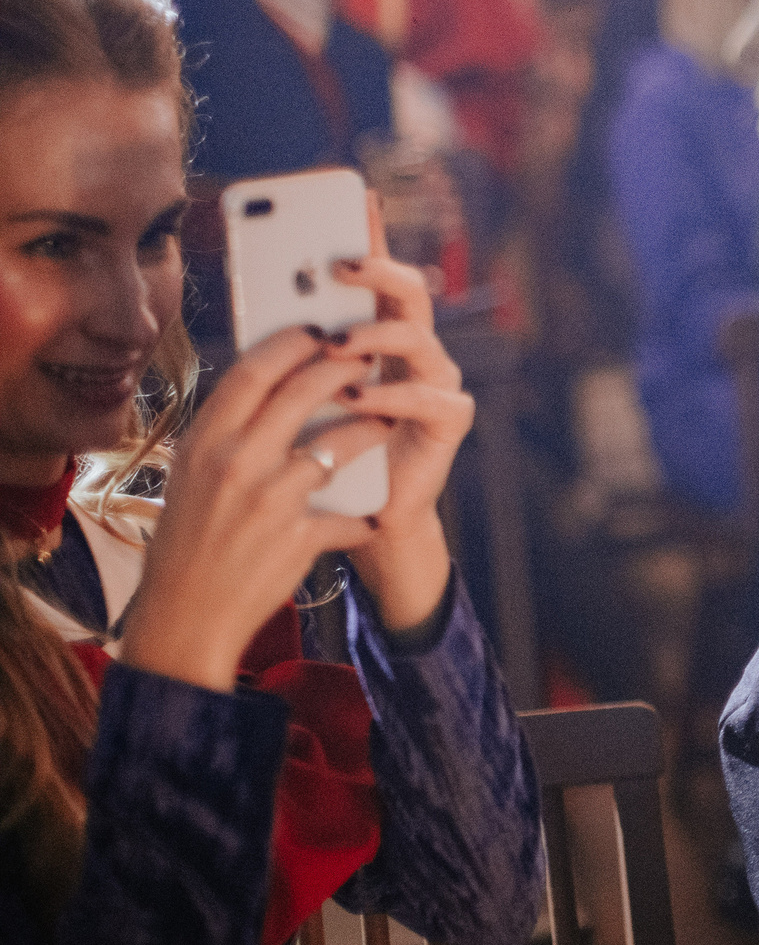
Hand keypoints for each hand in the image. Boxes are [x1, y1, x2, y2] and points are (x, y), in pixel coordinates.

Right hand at [120, 326, 387, 691]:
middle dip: (341, 367)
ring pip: (338, 444)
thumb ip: (226, 430)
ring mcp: (268, 502)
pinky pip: (347, 513)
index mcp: (204, 443)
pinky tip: (373, 514)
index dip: (288, 344)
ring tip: (385, 421)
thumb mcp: (192, 474)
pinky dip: (362, 514)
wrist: (187, 616)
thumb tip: (264, 381)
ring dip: (369, 428)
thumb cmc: (190, 539)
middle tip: (367, 357)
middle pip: (300, 394)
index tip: (315, 329)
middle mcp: (234, 464)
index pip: (250, 373)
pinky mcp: (299, 539)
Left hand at [331, 196, 474, 631]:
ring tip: (337, 344)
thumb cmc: (324, 449)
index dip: (373, 233)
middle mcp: (414, 349)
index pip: (376, 275)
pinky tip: (357, 396)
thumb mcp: (298, 393)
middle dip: (378, 271)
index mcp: (378, 335)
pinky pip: (426, 395)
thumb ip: (294, 351)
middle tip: (339, 264)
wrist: (356, 515)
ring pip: (419, 338)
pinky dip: (389, 393)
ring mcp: (436, 381)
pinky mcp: (448, 420)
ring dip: (375, 336)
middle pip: (410, 292)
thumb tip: (264, 302)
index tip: (357, 197)